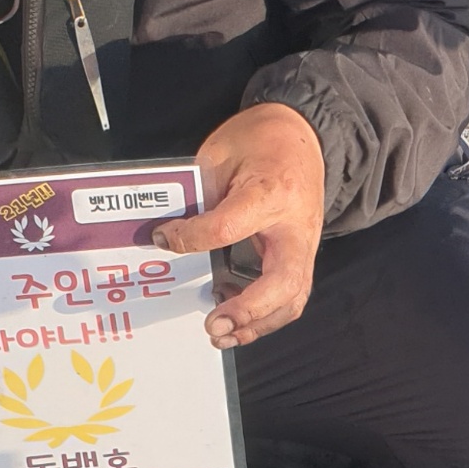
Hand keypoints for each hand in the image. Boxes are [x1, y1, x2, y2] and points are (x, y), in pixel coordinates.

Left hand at [153, 103, 324, 347]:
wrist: (302, 134)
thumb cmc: (258, 139)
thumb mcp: (220, 154)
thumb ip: (200, 194)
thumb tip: (171, 233)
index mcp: (271, 192)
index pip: (228, 227)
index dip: (191, 238)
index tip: (163, 238)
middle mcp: (295, 225)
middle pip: (283, 282)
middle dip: (248, 311)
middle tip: (212, 324)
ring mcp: (305, 244)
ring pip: (293, 298)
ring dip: (258, 324)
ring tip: (221, 334)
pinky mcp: (303, 254)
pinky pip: (290, 294)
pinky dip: (265, 314)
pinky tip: (234, 317)